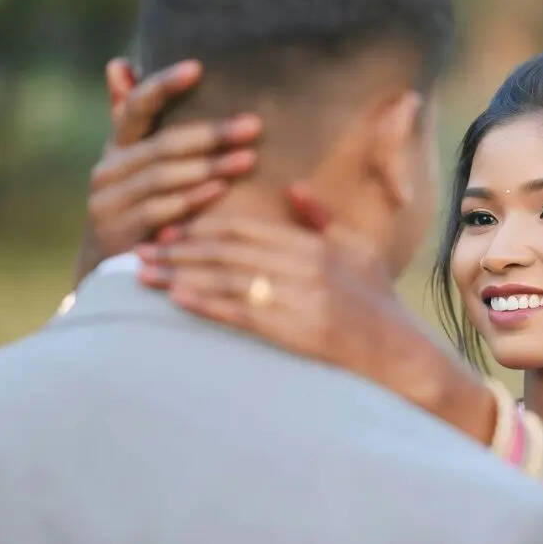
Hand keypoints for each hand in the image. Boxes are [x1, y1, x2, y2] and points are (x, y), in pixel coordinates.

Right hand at [73, 58, 263, 283]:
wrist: (110, 273)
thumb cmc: (137, 208)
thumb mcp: (135, 164)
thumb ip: (131, 118)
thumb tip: (119, 63)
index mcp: (117, 147)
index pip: (136, 105)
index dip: (163, 85)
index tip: (197, 67)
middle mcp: (108, 169)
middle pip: (163, 143)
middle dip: (211, 133)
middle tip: (253, 125)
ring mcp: (109, 201)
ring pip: (164, 176)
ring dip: (209, 166)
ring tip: (249, 158)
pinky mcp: (118, 232)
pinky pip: (160, 210)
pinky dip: (192, 199)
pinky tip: (222, 190)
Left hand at [136, 184, 496, 441]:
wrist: (402, 354)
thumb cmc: (378, 302)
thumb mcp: (358, 250)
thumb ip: (322, 220)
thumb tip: (294, 189)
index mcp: (314, 246)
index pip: (246, 229)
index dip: (202, 226)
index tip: (167, 227)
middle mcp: (304, 268)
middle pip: (227, 252)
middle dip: (179, 250)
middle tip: (140, 250)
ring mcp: (300, 300)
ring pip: (227, 280)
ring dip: (180, 276)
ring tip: (144, 275)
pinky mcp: (296, 332)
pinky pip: (242, 314)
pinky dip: (206, 304)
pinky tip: (176, 298)